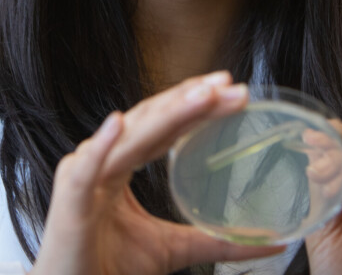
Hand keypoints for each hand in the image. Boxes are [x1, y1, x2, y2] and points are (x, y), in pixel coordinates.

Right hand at [30, 72, 285, 274]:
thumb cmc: (108, 266)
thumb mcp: (174, 249)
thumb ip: (218, 242)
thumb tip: (272, 244)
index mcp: (124, 164)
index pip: (165, 125)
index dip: (196, 105)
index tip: (233, 90)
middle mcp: (105, 160)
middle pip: (151, 120)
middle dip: (190, 100)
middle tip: (229, 85)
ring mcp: (84, 176)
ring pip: (129, 137)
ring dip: (164, 114)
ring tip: (199, 96)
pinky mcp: (69, 201)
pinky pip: (86, 170)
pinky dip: (101, 146)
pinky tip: (117, 124)